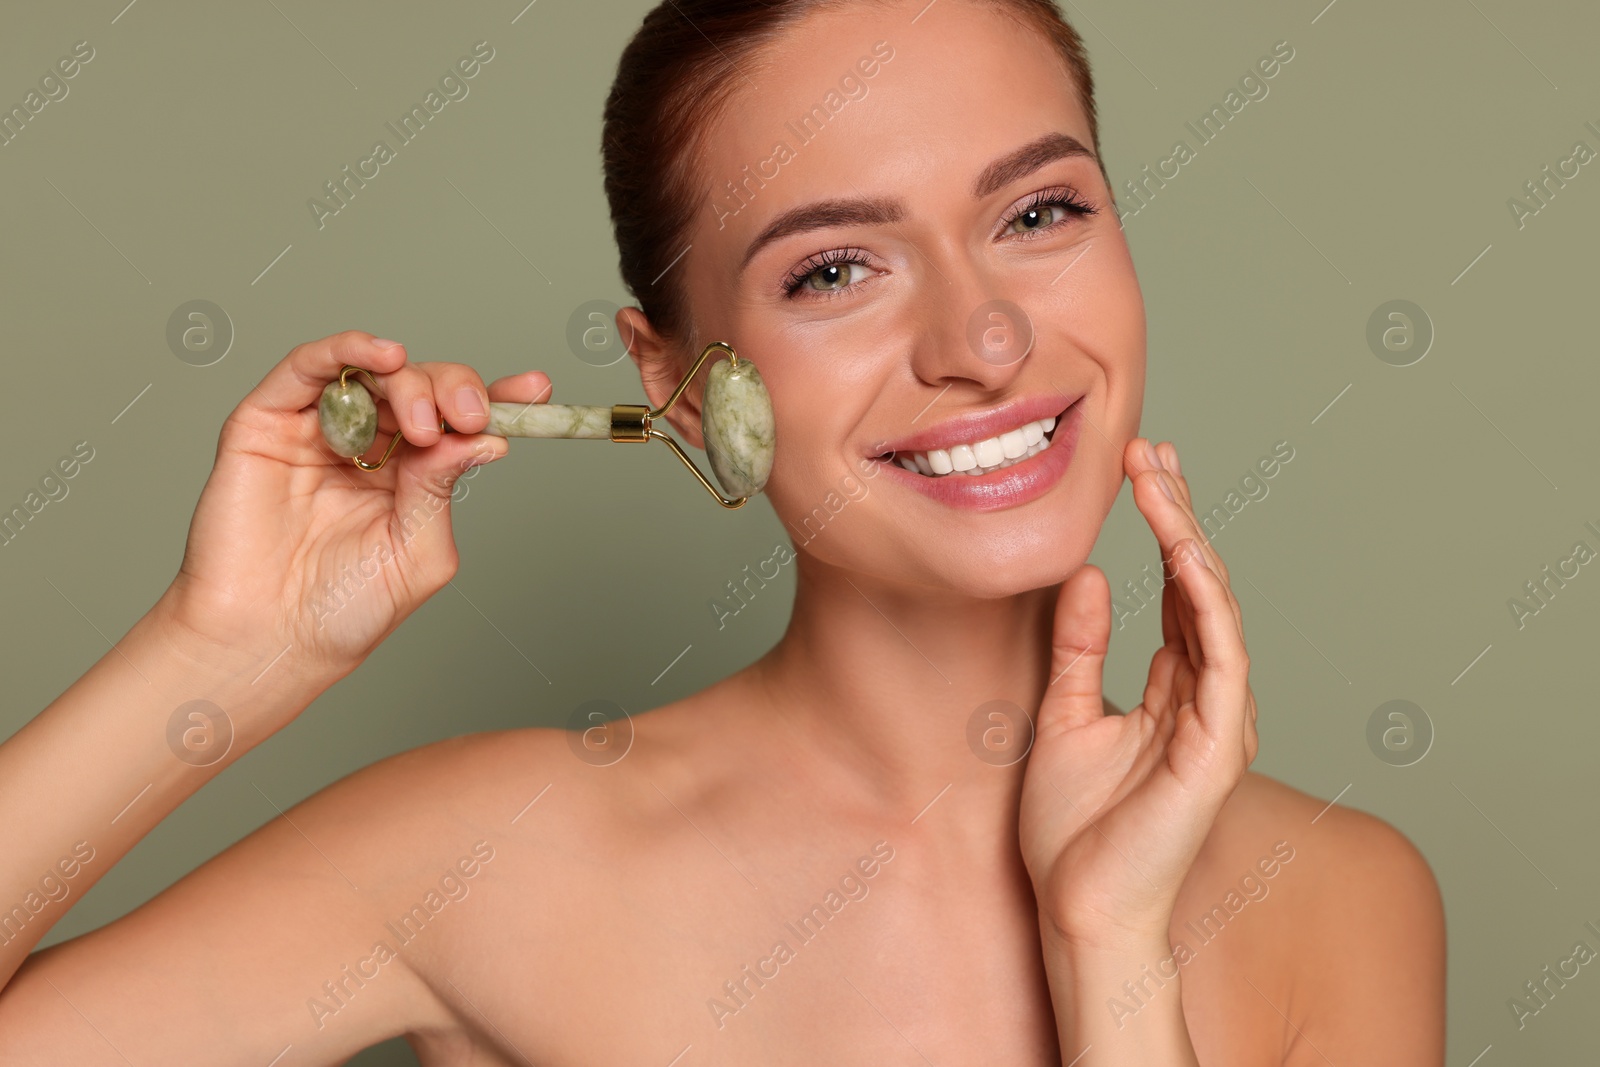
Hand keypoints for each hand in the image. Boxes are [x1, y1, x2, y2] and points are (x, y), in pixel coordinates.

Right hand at [158, 331, 552, 700]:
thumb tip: (485, 439)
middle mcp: (368, 445)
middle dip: (454, 393)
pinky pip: (307, 366)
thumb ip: (442, 490)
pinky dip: (349, 348)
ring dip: (410, 380)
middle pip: (423, 388)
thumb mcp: (416, 553)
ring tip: (422, 419)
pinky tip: (384, 356)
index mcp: (411, 475)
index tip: (537, 389)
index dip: (501, 400)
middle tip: (466, 418)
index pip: (461, 424)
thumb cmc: (341, 611)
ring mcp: (318, 430)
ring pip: (373, 371)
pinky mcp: (267, 422)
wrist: (267, 640)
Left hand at [1018, 437, 1257, 948]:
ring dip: (1188, 539)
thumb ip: (1078, 648)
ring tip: (1159, 480)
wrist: (1077, 906)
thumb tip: (1084, 576)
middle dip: (1177, 513)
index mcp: (1170, 690)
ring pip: (1214, 608)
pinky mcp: (1217, 745)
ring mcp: (1216, 719)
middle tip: (1150, 451)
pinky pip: (1221, 657)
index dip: (1161, 527)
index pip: (1175, 591)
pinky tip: (1184, 552)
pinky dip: (1205, 600)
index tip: (1138, 468)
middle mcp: (1203, 696)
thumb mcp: (1062, 715)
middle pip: (1199, 586)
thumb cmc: (1073, 833)